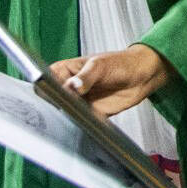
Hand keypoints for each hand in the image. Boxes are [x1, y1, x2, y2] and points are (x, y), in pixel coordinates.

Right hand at [52, 43, 173, 116]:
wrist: (141, 75)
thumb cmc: (120, 62)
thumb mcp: (100, 66)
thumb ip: (85, 77)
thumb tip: (71, 87)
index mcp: (63, 71)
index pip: (44, 82)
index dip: (44, 91)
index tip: (51, 97)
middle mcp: (67, 87)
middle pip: (51, 101)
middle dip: (54, 107)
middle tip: (63, 109)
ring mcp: (76, 102)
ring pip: (63, 114)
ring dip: (67, 117)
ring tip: (75, 116)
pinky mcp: (88, 114)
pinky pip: (79, 122)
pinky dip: (80, 124)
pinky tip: (84, 124)